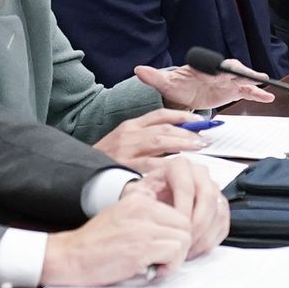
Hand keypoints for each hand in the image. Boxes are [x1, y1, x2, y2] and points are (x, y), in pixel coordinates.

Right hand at [39, 189, 192, 286]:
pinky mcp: (141, 248)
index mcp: (138, 199)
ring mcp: (142, 228)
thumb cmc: (95, 242)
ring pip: (184, 239)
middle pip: (185, 225)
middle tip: (163, 259)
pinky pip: (175, 254)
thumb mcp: (120, 214)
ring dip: (176, 258)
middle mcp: (143, 209)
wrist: (71, 257)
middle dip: (180, 246)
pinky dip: (169, 267)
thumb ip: (144, 212)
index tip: (163, 247)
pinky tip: (152, 270)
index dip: (176, 234)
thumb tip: (171, 219)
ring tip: (157, 265)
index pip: (178, 213)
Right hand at [92, 109, 209, 169]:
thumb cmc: (107, 159)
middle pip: (164, 128)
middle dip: (188, 133)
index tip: (200, 121)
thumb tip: (179, 138)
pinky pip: (150, 165)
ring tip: (199, 150)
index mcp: (130, 126)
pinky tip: (179, 169)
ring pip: (159, 143)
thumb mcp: (125, 141)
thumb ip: (148, 138)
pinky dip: (167, 166)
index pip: (160, 115)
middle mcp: (129, 135)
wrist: (82, 172)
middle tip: (206, 139)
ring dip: (183, 145)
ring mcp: (127, 150)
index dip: (183, 116)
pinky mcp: (125, 167)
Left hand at [135, 61, 275, 110]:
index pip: (214, 65)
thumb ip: (153, 77)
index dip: (221, 67)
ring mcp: (226, 82)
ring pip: (242, 79)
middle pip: (232, 69)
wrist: (182, 95)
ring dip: (253, 81)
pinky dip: (257, 94)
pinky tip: (267, 97)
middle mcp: (217, 73)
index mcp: (203, 68)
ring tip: (264, 84)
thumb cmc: (176, 86)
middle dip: (241, 72)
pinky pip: (247, 92)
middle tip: (252, 76)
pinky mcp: (231, 92)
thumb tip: (139, 70)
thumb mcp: (164, 83)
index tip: (226, 71)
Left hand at [141, 157, 229, 256]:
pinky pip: (222, 224)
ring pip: (218, 212)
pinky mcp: (221, 206)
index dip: (181, 210)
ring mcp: (213, 189)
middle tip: (184, 241)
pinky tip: (194, 249)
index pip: (186, 187)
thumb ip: (138, 195)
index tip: (172, 227)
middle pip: (208, 198)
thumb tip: (143, 203)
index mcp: (179, 166)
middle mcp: (199, 174)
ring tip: (186, 249)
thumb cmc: (145, 198)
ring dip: (203, 235)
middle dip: (196, 224)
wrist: (154, 203)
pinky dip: (210, 240)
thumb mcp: (137, 193)